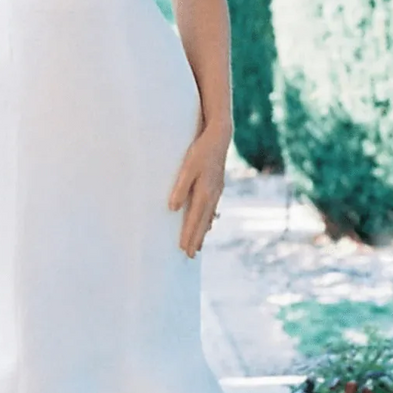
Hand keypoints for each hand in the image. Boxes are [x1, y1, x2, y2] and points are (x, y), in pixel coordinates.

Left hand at [168, 128, 226, 257]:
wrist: (220, 136)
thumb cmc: (200, 150)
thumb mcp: (188, 167)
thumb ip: (180, 187)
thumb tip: (173, 209)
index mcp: (204, 192)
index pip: (194, 219)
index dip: (189, 235)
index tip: (184, 250)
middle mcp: (212, 195)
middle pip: (203, 221)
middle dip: (196, 239)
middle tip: (190, 256)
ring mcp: (216, 190)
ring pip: (208, 216)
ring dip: (203, 231)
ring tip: (197, 246)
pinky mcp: (217, 185)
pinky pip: (212, 208)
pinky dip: (209, 219)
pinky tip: (209, 223)